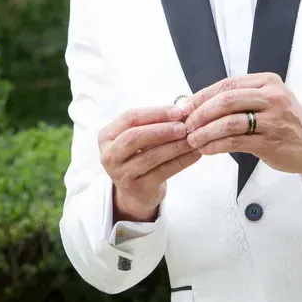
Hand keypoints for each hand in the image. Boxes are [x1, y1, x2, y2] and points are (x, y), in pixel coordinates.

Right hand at [98, 103, 200, 221]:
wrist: (137, 191)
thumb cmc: (141, 153)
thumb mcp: (141, 135)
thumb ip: (157, 121)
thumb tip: (184, 109)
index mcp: (107, 136)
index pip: (130, 118)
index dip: (155, 112)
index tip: (178, 111)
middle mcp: (109, 155)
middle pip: (135, 137)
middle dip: (162, 130)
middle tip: (184, 126)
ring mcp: (121, 174)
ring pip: (151, 156)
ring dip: (175, 146)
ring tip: (192, 139)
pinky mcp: (138, 188)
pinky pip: (163, 172)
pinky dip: (182, 161)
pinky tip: (195, 154)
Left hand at [184, 73, 301, 177]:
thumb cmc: (286, 121)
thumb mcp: (268, 99)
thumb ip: (241, 97)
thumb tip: (200, 103)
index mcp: (267, 82)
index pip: (227, 84)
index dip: (203, 95)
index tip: (186, 106)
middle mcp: (271, 97)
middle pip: (226, 100)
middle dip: (201, 112)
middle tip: (187, 124)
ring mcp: (273, 119)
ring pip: (229, 122)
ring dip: (205, 131)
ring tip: (193, 139)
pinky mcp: (270, 141)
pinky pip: (235, 142)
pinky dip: (216, 145)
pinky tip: (206, 149)